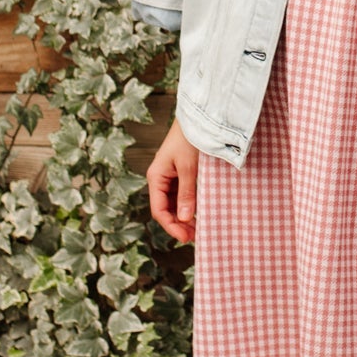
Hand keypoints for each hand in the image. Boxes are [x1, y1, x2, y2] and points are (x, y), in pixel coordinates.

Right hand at [146, 118, 198, 243]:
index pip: (159, 210)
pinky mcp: (181, 174)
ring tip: (200, 230)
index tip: (186, 238)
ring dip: (185, 218)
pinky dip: (190, 207)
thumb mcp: (189, 168)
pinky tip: (200, 215)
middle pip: (166, 210)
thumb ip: (187, 193)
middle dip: (179, 225)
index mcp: (156, 177)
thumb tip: (184, 219)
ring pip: (175, 205)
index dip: (171, 227)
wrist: (199, 118)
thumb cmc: (191, 139)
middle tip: (196, 238)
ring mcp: (170, 177)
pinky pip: (182, 196)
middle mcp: (160, 179)